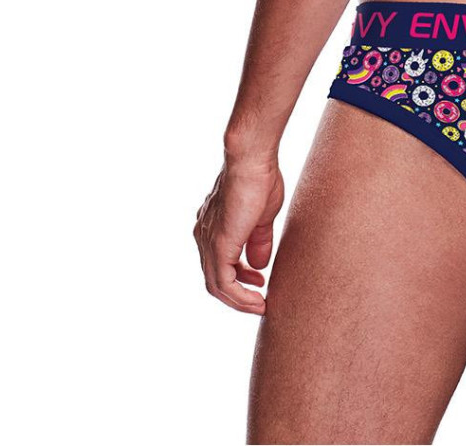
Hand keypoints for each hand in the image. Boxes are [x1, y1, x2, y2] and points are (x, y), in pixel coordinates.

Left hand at [193, 156, 284, 313]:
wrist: (252, 158)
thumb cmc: (259, 177)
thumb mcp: (262, 215)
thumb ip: (258, 241)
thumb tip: (258, 265)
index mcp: (212, 225)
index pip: (219, 261)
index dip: (238, 276)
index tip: (258, 281)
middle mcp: (204, 234)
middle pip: (215, 277)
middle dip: (238, 292)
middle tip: (260, 298)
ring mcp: (208, 241)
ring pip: (217, 285)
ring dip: (239, 301)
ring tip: (260, 306)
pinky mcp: (218, 246)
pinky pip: (224, 283)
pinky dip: (239, 297)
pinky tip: (257, 300)